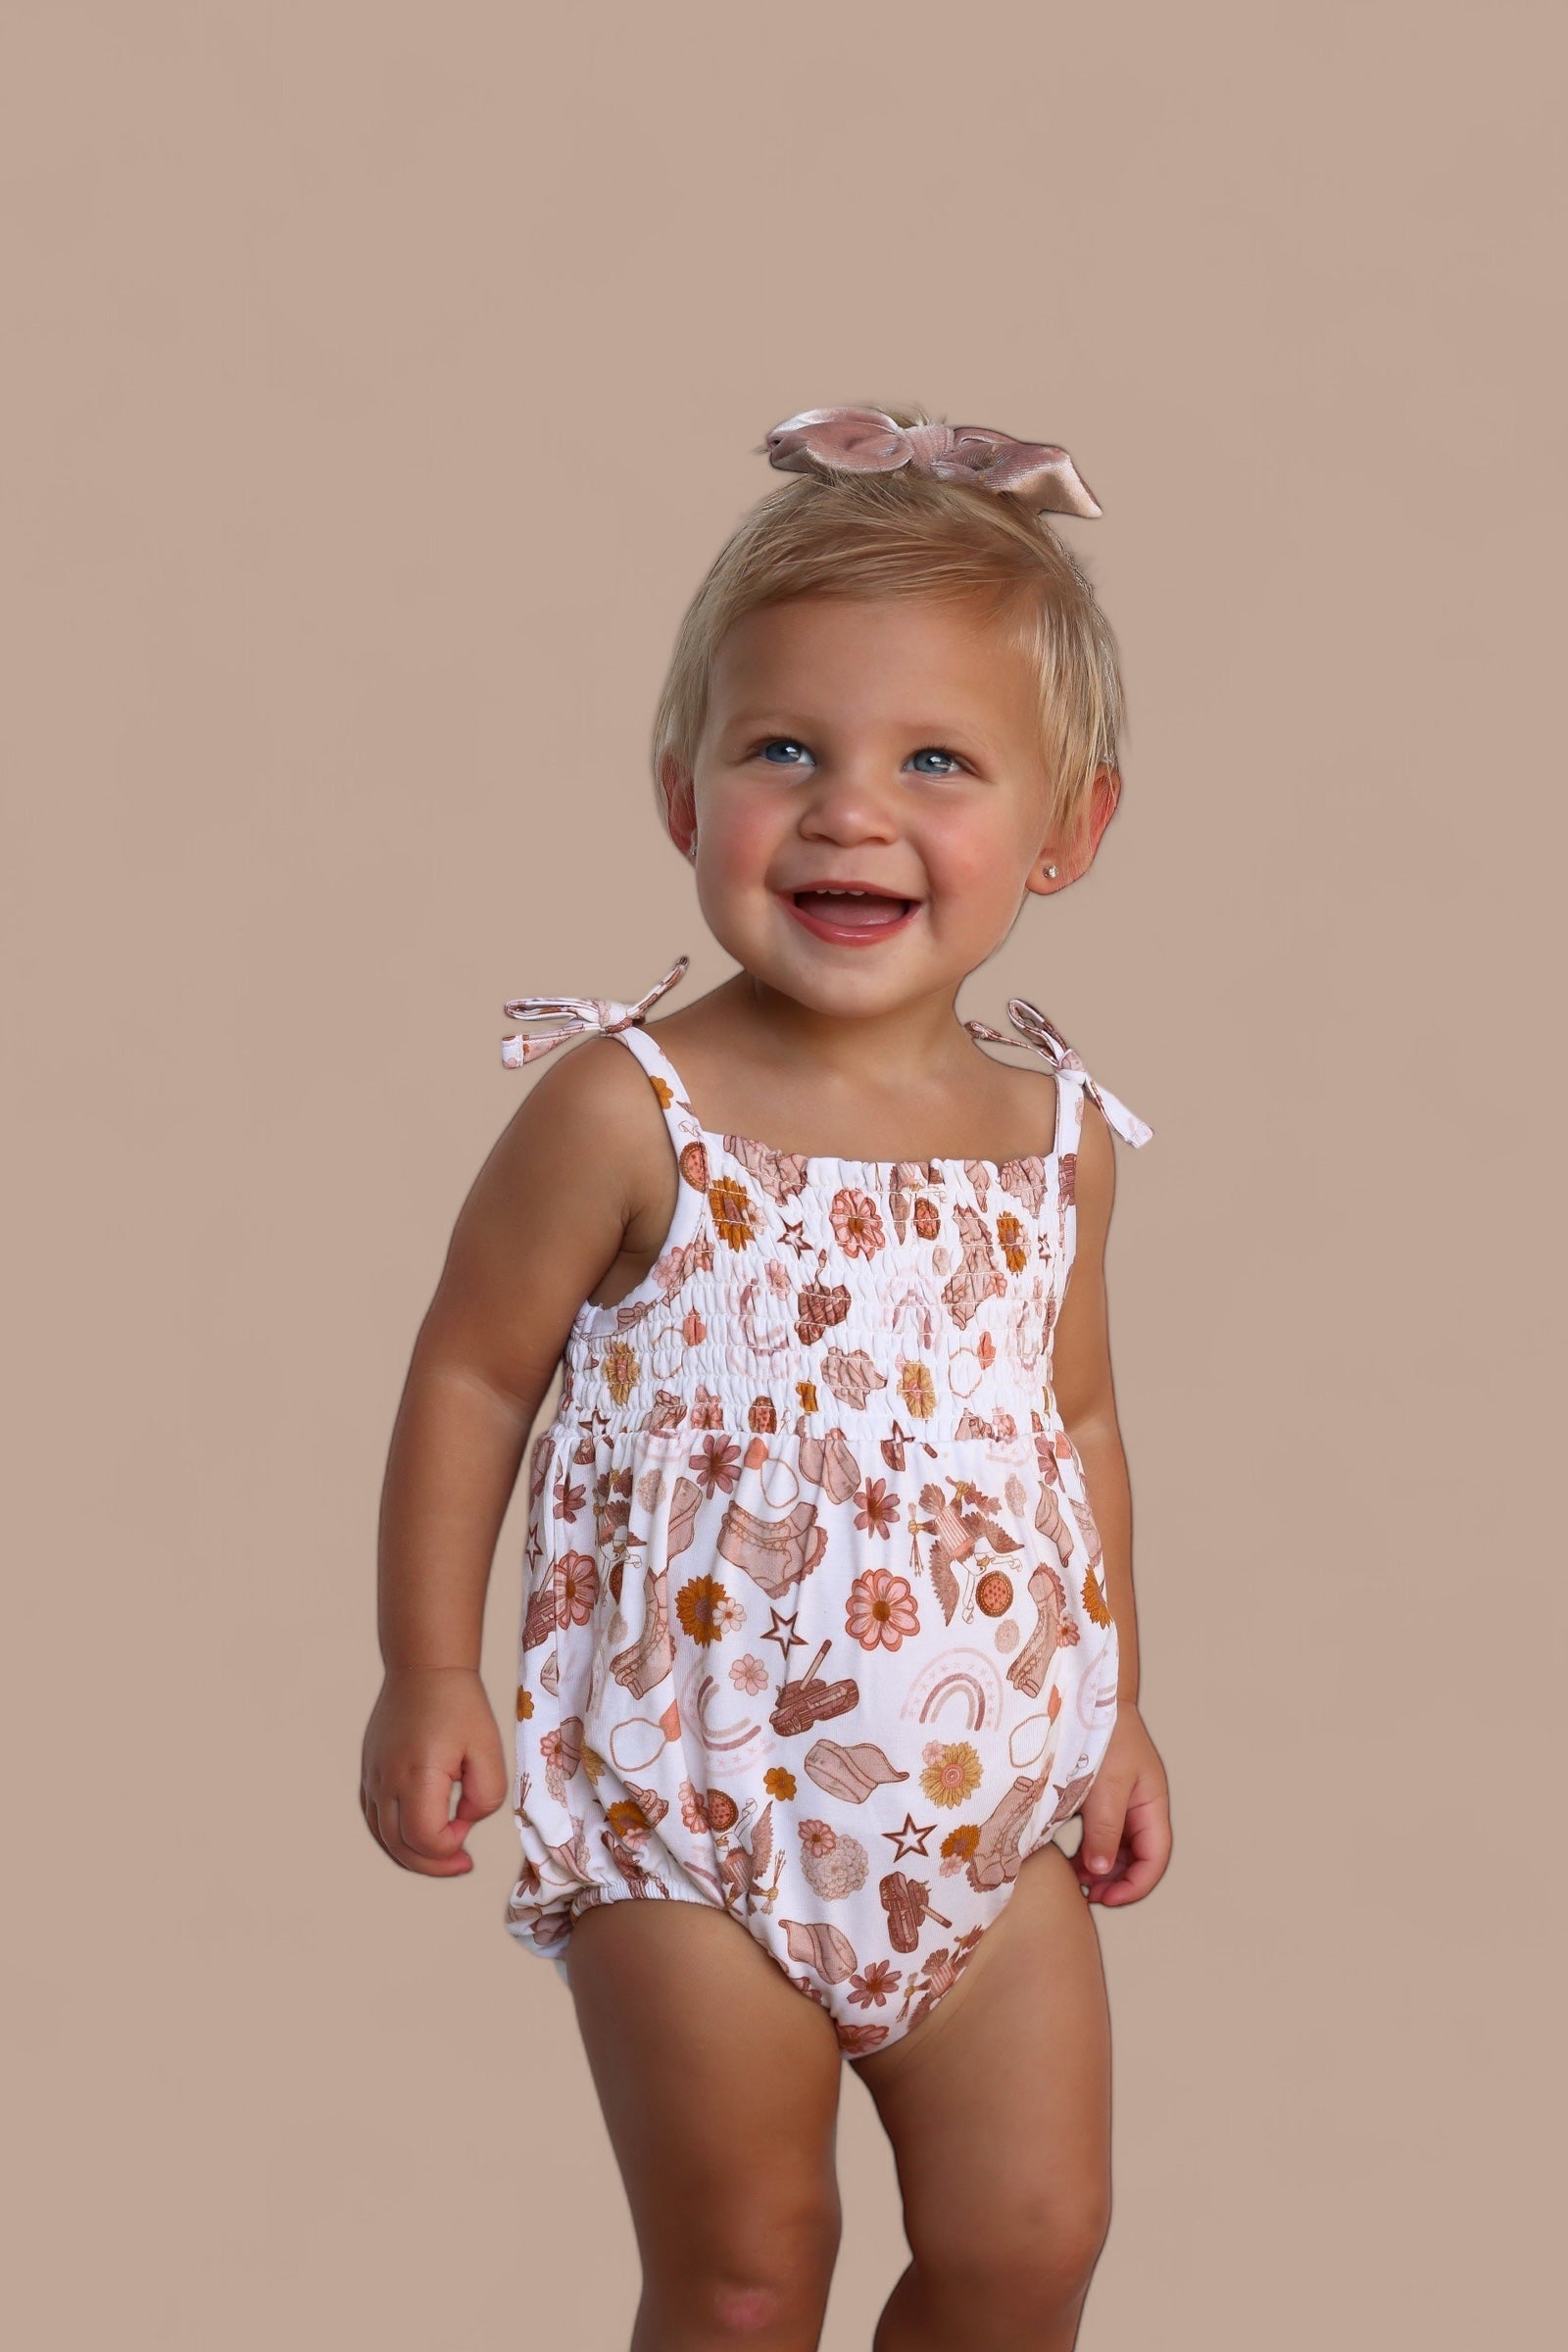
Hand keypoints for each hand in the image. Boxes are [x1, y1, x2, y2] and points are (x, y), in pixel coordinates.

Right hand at [360, 1667, 509, 1876]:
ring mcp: (373, 1778)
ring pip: (383, 1837)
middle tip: (462, 1864)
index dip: (450, 1847)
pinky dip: (394, 1837)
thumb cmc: (460, 1706)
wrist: (424, 1669)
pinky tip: (417, 1837)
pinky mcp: (369, 1773)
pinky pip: (374, 1819)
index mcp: (418, 1775)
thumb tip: (464, 1822)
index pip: (425, 1838)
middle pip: (399, 1847)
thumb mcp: (489, 1749)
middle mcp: (387, 1781)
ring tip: (441, 1857)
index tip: (468, 1824)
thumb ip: (486, 1796)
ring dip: (412, 1856)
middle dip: (433, 1865)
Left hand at [1070, 1700, 1170, 1905]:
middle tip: (1086, 1894)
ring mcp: (1121, 1802)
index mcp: (1152, 1804)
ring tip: (1077, 1881)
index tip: (1107, 1898)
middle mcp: (1140, 1807)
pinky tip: (1070, 1860)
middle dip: (1117, 1881)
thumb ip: (1105, 1828)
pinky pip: (1101, 1833)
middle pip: (1137, 1858)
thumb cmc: (1103, 1734)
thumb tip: (1100, 1872)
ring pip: (1118, 1848)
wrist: (1085, 1696)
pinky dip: (1089, 1851)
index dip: (1136, 1885)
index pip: (1155, 1857)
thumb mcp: (1106, 1784)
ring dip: (1101, 1868)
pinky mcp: (1100, 1797)